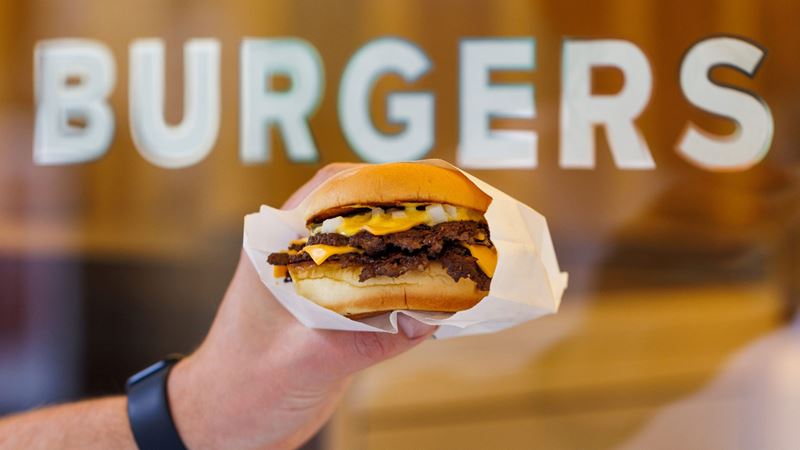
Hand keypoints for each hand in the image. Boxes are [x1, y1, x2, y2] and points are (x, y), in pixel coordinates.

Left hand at [168, 163, 436, 449]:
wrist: (225, 424)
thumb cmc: (242, 390)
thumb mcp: (303, 362)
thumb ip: (363, 340)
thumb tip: (428, 318)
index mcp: (278, 249)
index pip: (335, 192)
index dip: (388, 182)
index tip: (435, 185)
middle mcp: (300, 256)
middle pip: (363, 210)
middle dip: (414, 205)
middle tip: (465, 207)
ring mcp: (320, 281)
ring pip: (375, 243)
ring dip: (415, 238)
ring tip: (464, 237)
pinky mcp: (336, 309)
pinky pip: (380, 281)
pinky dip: (411, 277)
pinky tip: (442, 283)